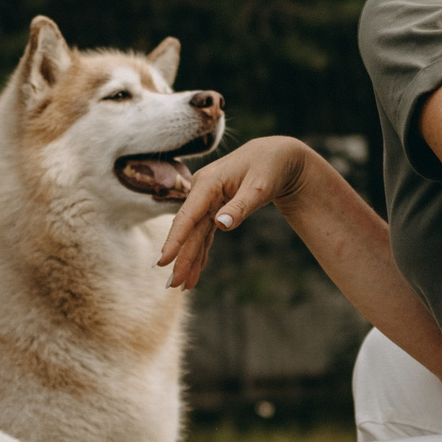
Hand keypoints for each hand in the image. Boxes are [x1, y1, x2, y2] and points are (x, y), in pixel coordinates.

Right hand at [156, 136, 312, 288]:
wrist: (277, 156)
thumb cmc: (269, 167)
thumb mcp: (260, 186)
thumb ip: (240, 206)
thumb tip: (220, 225)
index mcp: (208, 183)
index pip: (187, 216)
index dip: (175, 240)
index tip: (164, 261)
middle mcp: (202, 191)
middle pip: (188, 230)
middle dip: (180, 258)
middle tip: (172, 285)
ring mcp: (206, 200)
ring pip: (195, 234)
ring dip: (189, 259)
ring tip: (183, 285)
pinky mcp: (214, 207)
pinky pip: (205, 233)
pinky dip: (200, 252)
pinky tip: (195, 271)